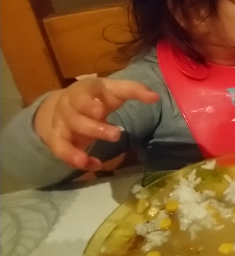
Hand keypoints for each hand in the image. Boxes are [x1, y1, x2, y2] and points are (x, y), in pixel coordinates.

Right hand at [33, 78, 158, 170]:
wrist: (67, 103)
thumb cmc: (97, 96)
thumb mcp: (114, 89)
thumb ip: (134, 90)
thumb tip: (155, 97)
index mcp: (81, 92)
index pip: (80, 97)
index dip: (87, 104)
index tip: (100, 110)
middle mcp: (67, 109)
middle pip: (73, 119)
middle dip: (93, 128)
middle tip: (116, 135)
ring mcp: (60, 126)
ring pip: (60, 138)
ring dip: (71, 151)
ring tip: (85, 161)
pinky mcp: (58, 141)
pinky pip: (61, 153)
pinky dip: (74, 161)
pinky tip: (94, 165)